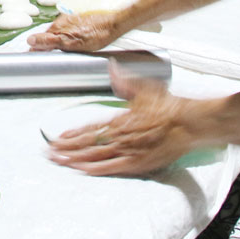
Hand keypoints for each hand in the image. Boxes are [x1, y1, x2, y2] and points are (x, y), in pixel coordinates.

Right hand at [27, 10, 121, 52]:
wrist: (115, 23)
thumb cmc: (97, 35)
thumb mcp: (73, 43)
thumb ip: (51, 41)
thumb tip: (31, 40)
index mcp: (58, 27)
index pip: (40, 39)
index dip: (37, 48)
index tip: (34, 56)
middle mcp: (62, 21)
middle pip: (49, 35)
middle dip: (47, 45)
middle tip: (50, 57)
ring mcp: (71, 18)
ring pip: (59, 32)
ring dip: (58, 40)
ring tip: (63, 50)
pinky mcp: (79, 17)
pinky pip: (69, 28)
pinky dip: (68, 35)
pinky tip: (76, 40)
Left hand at [46, 66, 201, 175]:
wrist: (189, 123)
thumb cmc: (168, 106)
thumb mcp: (144, 88)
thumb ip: (124, 81)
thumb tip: (111, 67)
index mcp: (120, 118)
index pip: (90, 127)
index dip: (73, 133)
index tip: (58, 136)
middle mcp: (120, 136)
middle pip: (88, 143)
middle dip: (67, 148)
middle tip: (50, 152)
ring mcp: (128, 151)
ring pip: (96, 156)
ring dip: (75, 159)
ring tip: (59, 161)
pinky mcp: (138, 163)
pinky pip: (112, 168)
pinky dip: (96, 169)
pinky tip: (82, 171)